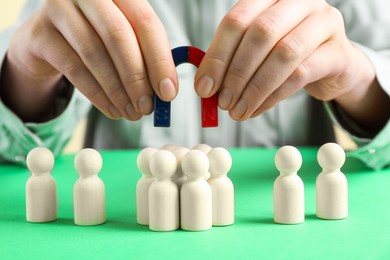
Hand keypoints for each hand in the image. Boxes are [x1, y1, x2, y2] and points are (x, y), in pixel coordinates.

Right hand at [2, 0, 177, 120]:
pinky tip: (112, 110)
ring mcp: (59, 9)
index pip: (146, 23)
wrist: (48, 39)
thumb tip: (166, 91)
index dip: (160, 61)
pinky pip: (74, 69)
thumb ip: (146, 58)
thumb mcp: (124, 41)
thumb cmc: (96, 38)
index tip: (168, 93)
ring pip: (95, 54)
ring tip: (131, 113)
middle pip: (119, 36)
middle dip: (137, 78)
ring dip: (117, 91)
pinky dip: (97, 95)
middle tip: (147, 108)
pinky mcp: (40, 33)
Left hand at [195, 0, 384, 124]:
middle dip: (236, 73)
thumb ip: (232, 60)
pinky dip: (273, 96)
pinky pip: (301, 74)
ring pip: (283, 54)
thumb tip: (204, 86)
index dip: (217, 56)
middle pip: (260, 33)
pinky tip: (257, 109)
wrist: (332, 65)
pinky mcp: (338, 51)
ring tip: (238, 111)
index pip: (237, 20)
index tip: (204, 87)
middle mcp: (299, 2)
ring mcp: (323, 22)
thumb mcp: (257, 51)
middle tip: (223, 102)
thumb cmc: (288, 56)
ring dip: (254, 88)